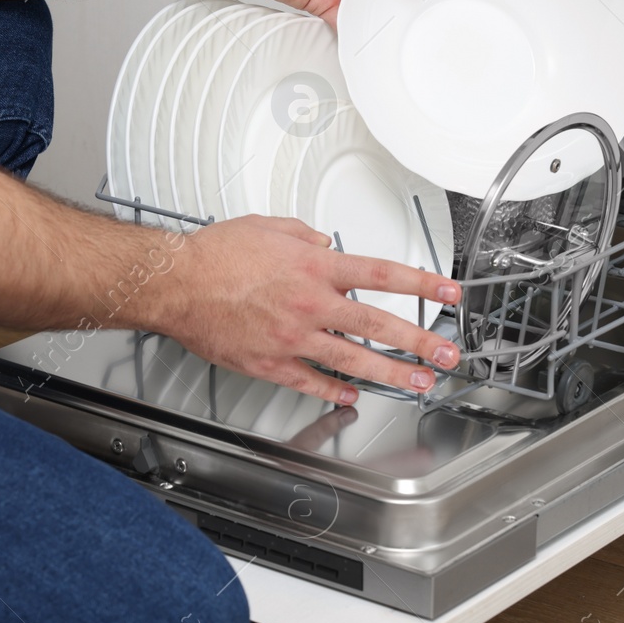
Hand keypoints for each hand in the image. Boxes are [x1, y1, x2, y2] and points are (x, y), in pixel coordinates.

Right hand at [147, 215, 460, 403]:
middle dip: (420, 341)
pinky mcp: (270, 362)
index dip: (422, 284)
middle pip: (379, 324)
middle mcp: (310, 303)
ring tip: (418, 382)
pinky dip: (335, 390)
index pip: (383, 275)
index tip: (448, 292)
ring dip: (392, 373)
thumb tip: (325, 243)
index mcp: (314, 267)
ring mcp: (292, 337)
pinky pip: (311, 380)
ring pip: (353, 359)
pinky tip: (353, 395)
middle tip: (446, 353)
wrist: (175, 283)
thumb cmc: (213, 255)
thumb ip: (304, 236)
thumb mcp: (267, 227)